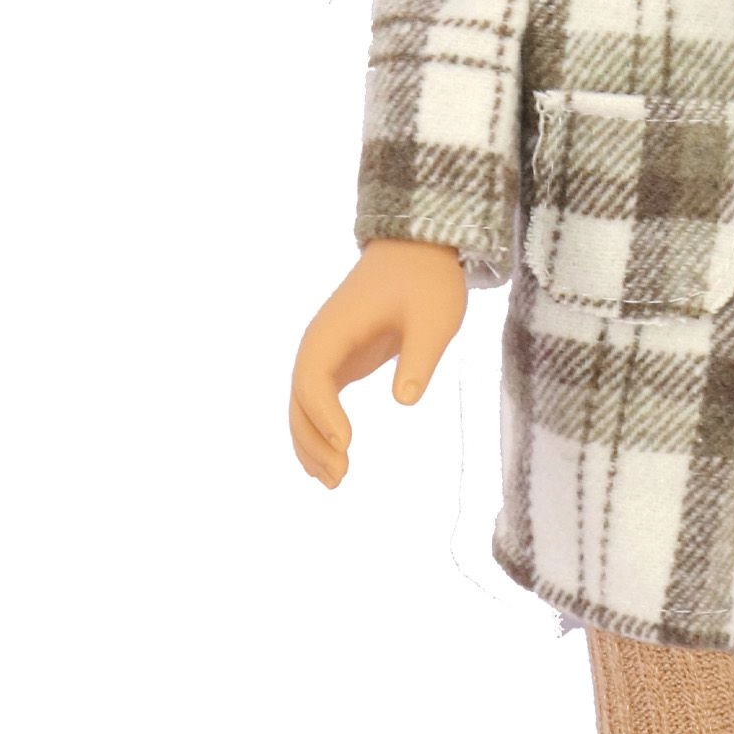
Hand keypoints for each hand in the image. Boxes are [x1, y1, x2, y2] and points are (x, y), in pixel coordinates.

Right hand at [288, 238, 471, 486]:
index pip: (313, 379)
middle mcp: (318, 344)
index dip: (324, 415)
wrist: (417, 251)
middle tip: (341, 477)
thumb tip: (405, 400)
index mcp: (333, 331)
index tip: (347, 445)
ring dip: (311, 444)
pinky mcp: (338, 361)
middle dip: (313, 441)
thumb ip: (419, 357)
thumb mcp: (434, 318)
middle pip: (299, 400)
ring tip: (334, 481)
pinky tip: (331, 462)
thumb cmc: (426, 282)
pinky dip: (318, 432)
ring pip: (302, 406)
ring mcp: (325, 353)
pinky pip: (316, 402)